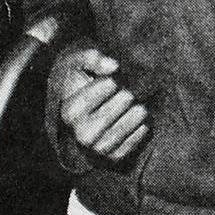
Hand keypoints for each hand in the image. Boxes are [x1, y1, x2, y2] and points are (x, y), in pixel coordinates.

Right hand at [51, 45, 148, 160]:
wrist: (82, 113)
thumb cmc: (82, 82)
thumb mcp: (79, 64)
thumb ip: (92, 58)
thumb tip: (113, 66)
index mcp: (71, 110)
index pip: (108, 85)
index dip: (117, 78)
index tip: (115, 80)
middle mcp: (82, 132)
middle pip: (124, 101)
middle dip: (131, 91)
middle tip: (130, 90)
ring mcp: (98, 147)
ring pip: (132, 120)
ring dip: (140, 109)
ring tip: (137, 103)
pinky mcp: (115, 156)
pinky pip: (138, 137)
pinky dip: (142, 125)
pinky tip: (137, 118)